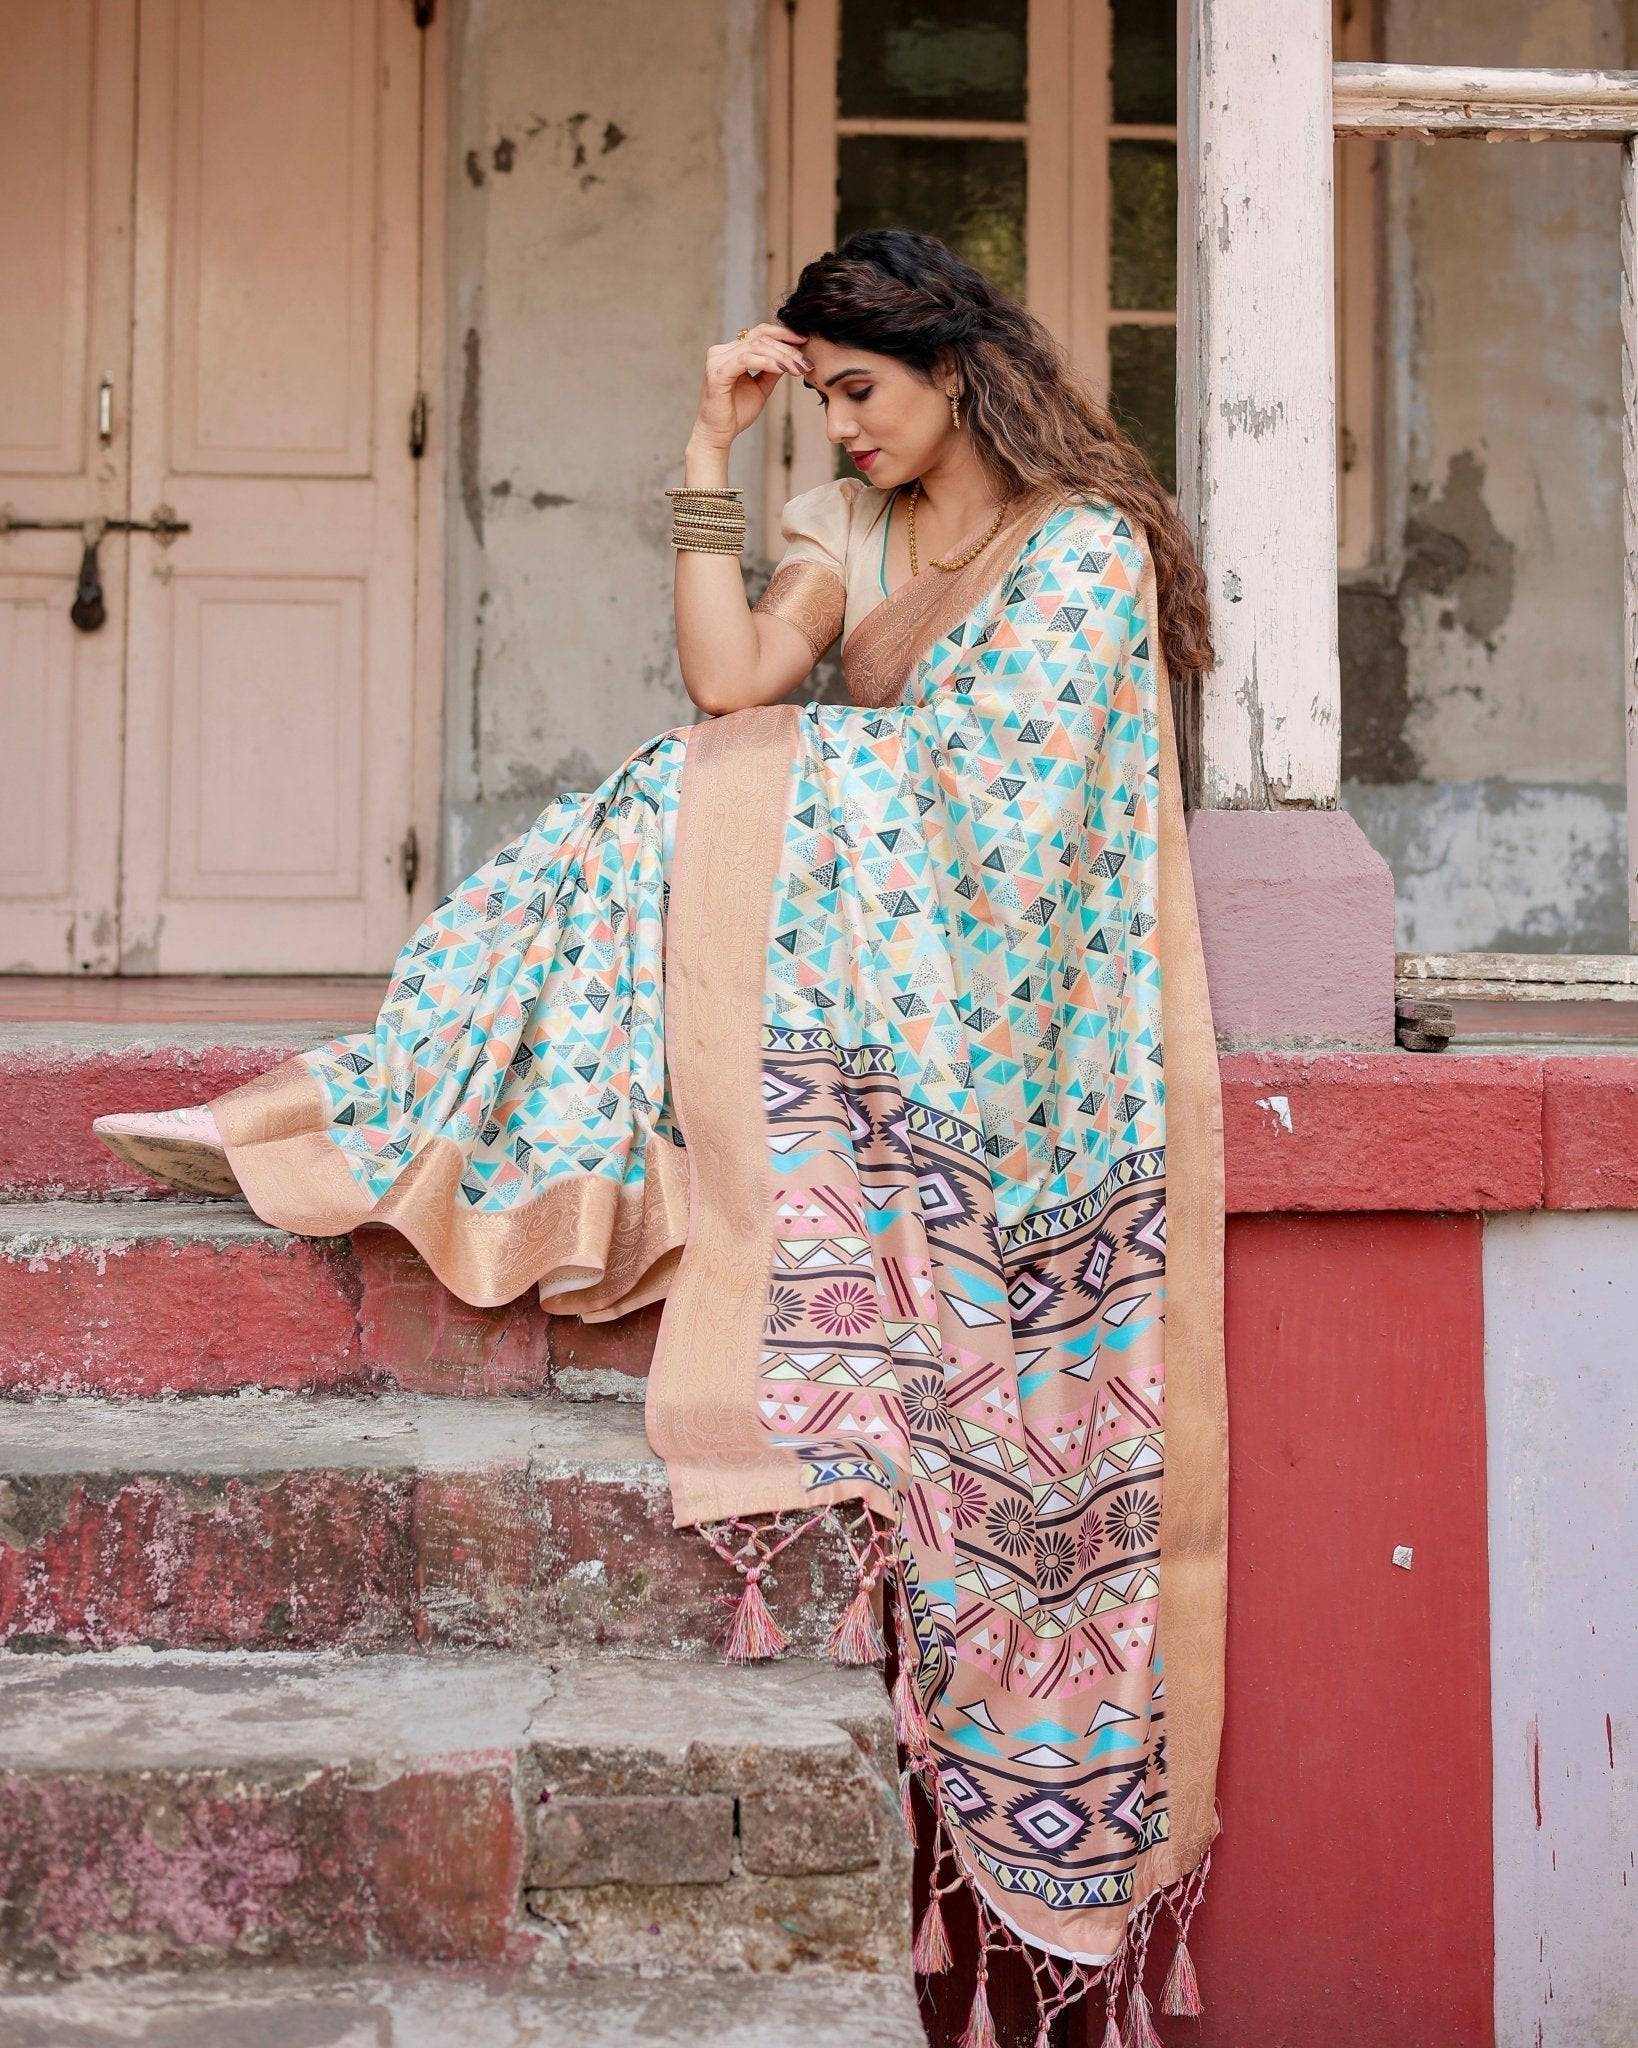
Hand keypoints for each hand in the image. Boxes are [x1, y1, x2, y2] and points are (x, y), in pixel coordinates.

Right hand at [690, 323, 809, 451]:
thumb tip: (792, 356)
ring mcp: (717, 360)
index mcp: (730, 352)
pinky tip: (783, 370)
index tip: (804, 341)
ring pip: (756, 347)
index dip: (783, 334)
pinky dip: (767, 363)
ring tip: (799, 368)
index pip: (759, 333)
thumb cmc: (736, 413)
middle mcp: (721, 351)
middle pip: (760, 338)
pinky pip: (746, 360)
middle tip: (806, 361)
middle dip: (787, 348)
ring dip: (781, 356)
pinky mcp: (717, 373)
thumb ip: (773, 370)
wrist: (718, 435)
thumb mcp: (761, 388)